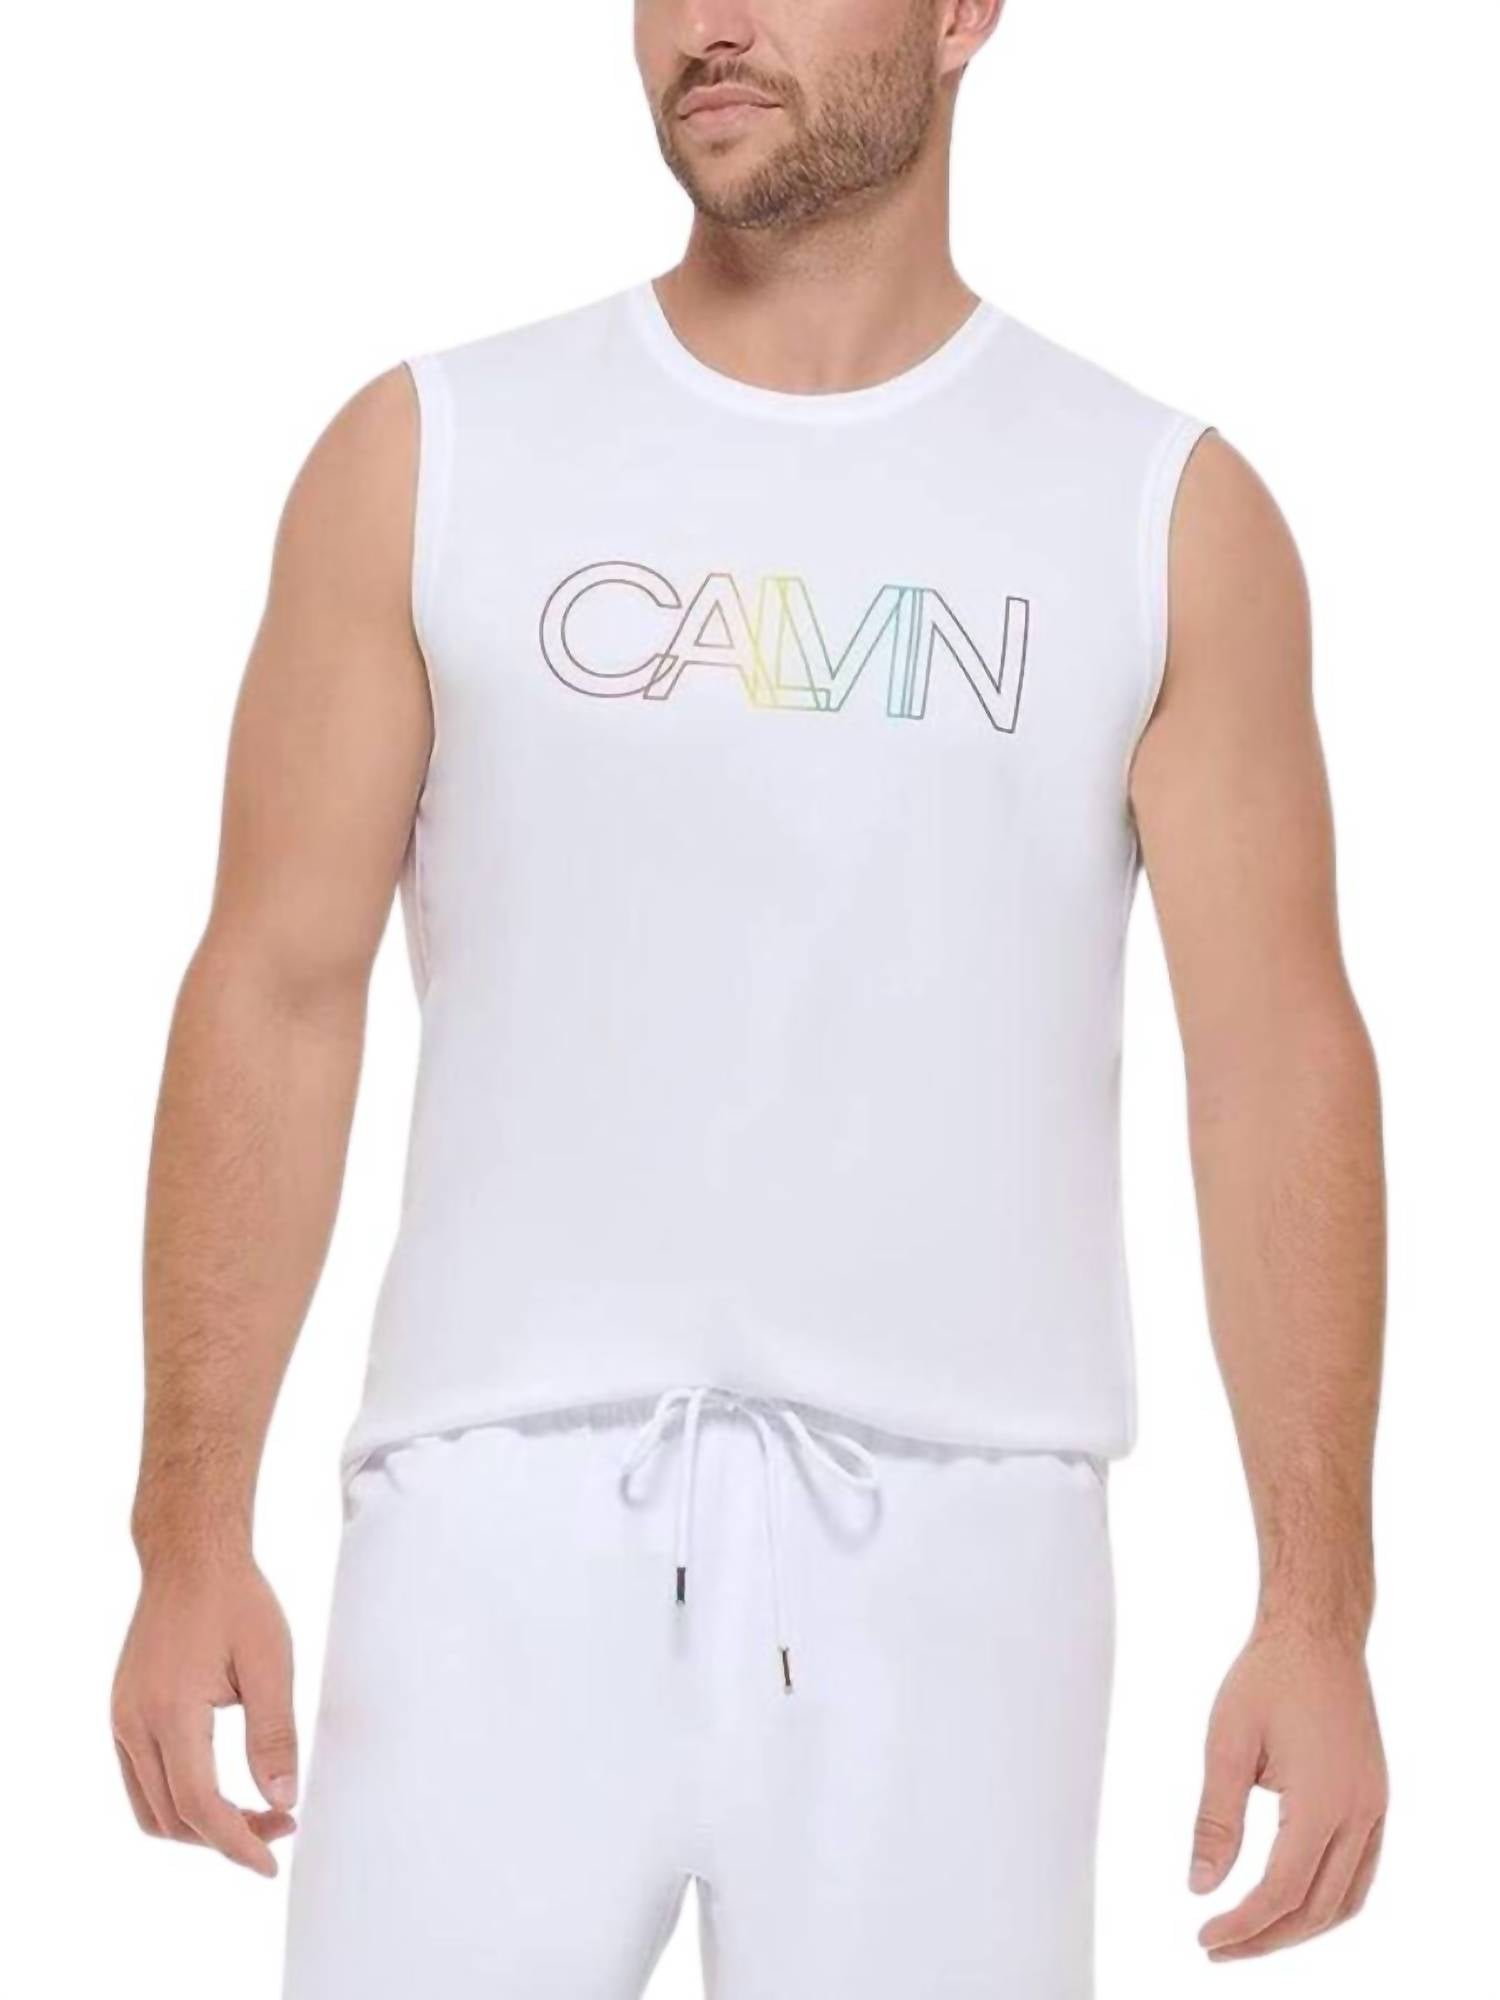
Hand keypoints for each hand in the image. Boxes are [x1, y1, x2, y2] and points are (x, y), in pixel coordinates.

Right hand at [111, 1555, 297, 1876]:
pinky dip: (177, 1800)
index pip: (199, 1805)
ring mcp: (121, 1719)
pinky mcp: (123, 1713)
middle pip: (172, 1818)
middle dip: (226, 1837)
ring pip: (150, 1808)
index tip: (273, 1861)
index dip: (238, 1842)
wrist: (191, 1557)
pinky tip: (221, 1788)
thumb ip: (275, 1735)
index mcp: (170, 1711)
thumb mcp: (271, 1663)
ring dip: (199, 1825)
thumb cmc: (236, 1601)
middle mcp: (134, 1723)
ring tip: (254, 1812)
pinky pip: (141, 1781)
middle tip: (281, 1824)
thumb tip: (283, 1801)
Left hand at [1189, 1624, 1386, 1959]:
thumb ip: (1215, 1820)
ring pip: (1347, 1899)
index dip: (1242, 1924)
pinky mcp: (1375, 1798)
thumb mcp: (1226, 1743)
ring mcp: (1375, 1807)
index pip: (1281, 1891)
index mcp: (1322, 1803)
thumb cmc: (1266, 1678)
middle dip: (1267, 1938)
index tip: (1203, 1937)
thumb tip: (1199, 1886)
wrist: (1316, 1634)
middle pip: (1318, 1909)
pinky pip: (1362, 1872)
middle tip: (1217, 1947)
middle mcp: (1359, 1813)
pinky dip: (1328, 1900)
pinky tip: (1292, 1902)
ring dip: (1300, 1927)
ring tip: (1251, 1934)